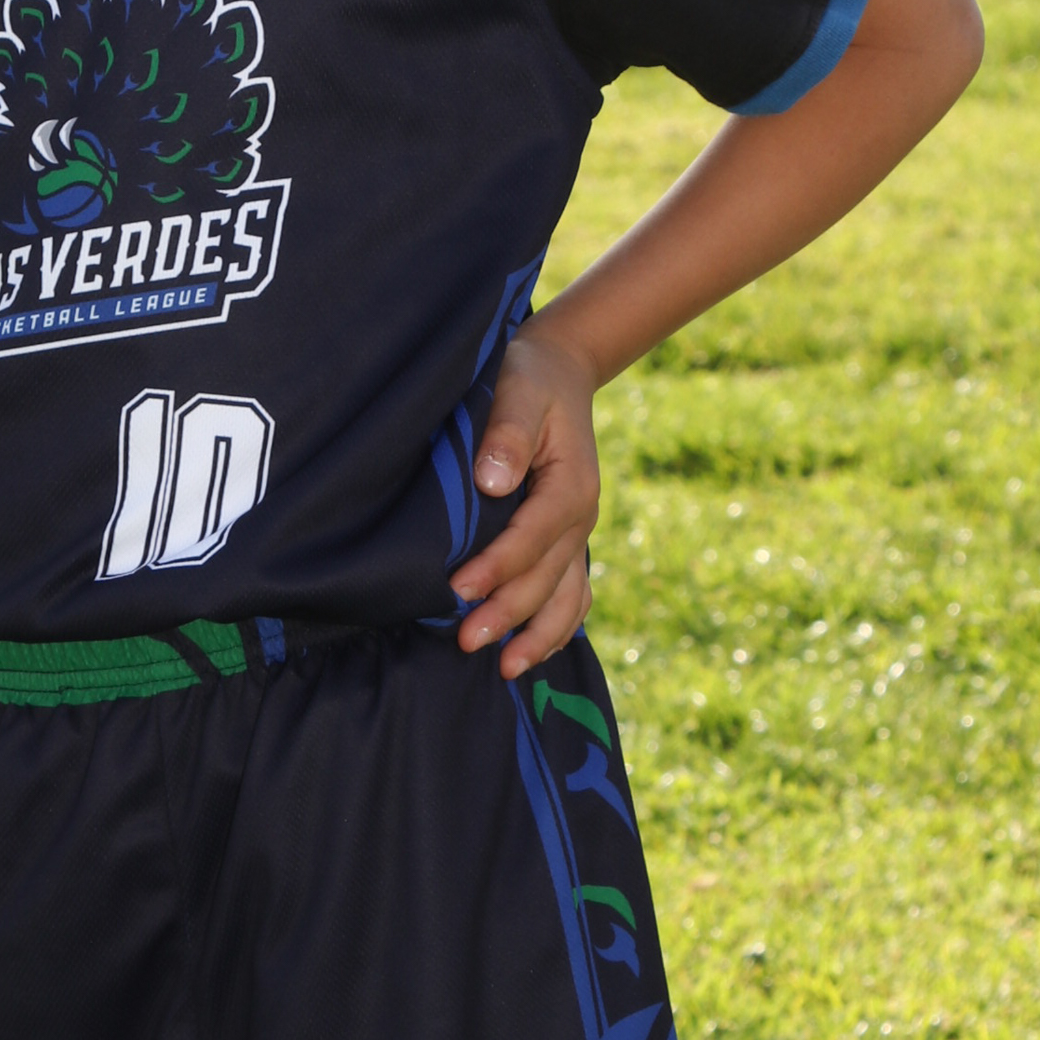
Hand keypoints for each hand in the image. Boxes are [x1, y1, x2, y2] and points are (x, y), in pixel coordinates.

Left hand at [450, 321, 600, 680]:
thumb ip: (508, 432)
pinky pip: (572, 594)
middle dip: (508, 615)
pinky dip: (556, 627)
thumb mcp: (519, 389)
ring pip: (567, 598)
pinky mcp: (567, 539)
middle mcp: (581, 516)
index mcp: (571, 484)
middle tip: (465, 641)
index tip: (458, 590)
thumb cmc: (529, 378)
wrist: (559, 370)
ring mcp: (578, 533)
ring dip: (538, 635)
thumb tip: (493, 481)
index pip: (533, 538)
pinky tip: (530, 653)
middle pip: (547, 579)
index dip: (497, 568)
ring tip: (504, 669)